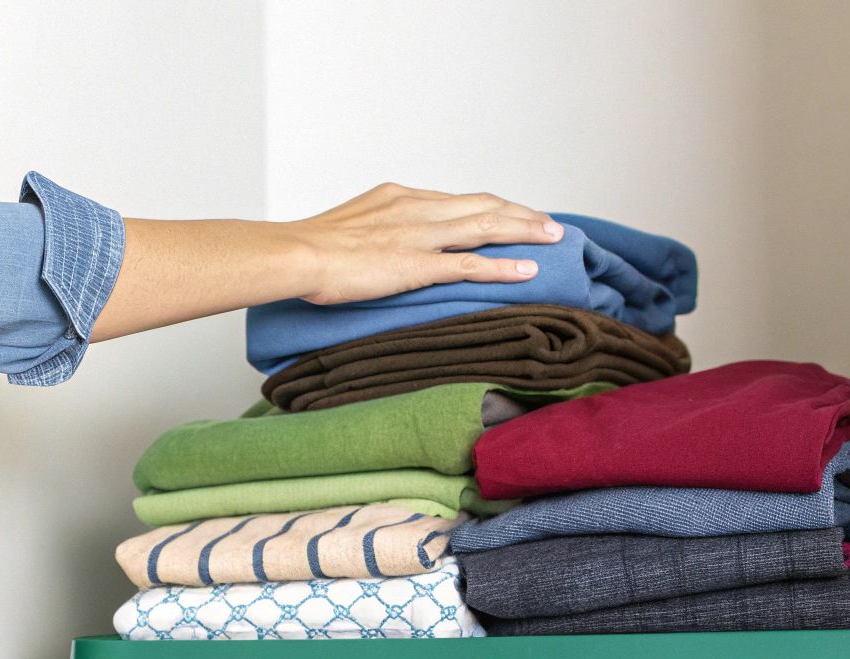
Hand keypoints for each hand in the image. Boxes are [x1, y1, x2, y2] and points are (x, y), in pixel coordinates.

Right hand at [292, 183, 561, 305]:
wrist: (296, 254)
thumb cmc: (310, 248)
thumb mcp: (349, 227)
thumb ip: (375, 231)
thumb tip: (381, 248)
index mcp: (399, 197)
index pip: (457, 199)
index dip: (490, 206)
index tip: (511, 213)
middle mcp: (416, 208)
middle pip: (482, 205)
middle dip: (520, 213)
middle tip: (549, 223)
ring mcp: (420, 235)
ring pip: (486, 226)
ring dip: (524, 231)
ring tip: (553, 238)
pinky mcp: (418, 264)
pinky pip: (471, 264)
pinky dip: (504, 266)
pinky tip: (528, 270)